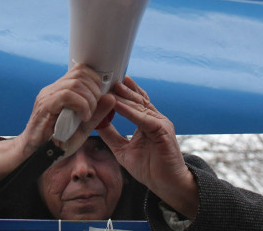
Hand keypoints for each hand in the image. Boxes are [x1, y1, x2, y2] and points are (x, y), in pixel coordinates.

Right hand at [16, 63, 115, 158]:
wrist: (35, 154)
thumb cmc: (57, 142)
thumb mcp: (83, 127)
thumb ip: (97, 113)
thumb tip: (111, 97)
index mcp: (61, 90)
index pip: (80, 70)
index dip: (95, 80)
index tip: (100, 97)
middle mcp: (53, 89)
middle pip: (80, 73)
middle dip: (94, 90)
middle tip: (94, 108)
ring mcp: (48, 96)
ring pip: (75, 83)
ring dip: (89, 99)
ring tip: (87, 115)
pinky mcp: (45, 105)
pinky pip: (66, 95)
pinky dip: (81, 105)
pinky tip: (82, 117)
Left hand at [97, 76, 198, 219]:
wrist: (167, 184)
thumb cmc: (149, 168)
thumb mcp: (123, 149)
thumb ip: (111, 135)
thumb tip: (96, 124)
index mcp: (148, 121)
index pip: (135, 101)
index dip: (123, 91)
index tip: (108, 82)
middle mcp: (156, 119)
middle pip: (138, 99)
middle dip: (122, 89)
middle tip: (107, 78)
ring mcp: (161, 123)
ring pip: (140, 106)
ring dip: (124, 97)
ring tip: (110, 88)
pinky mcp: (163, 131)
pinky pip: (144, 118)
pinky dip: (130, 111)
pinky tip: (118, 105)